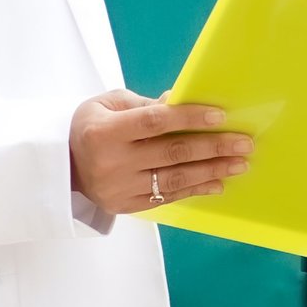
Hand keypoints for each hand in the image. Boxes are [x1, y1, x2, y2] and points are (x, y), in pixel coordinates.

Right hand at [69, 90, 253, 217]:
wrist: (63, 166)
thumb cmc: (90, 127)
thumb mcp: (107, 105)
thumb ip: (144, 104)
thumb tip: (179, 100)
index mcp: (105, 132)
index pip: (154, 122)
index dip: (188, 118)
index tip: (220, 116)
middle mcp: (112, 162)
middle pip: (171, 153)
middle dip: (212, 147)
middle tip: (243, 143)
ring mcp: (120, 188)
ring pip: (173, 179)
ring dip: (211, 171)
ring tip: (239, 164)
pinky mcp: (127, 206)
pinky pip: (167, 197)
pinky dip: (195, 189)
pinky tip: (218, 182)